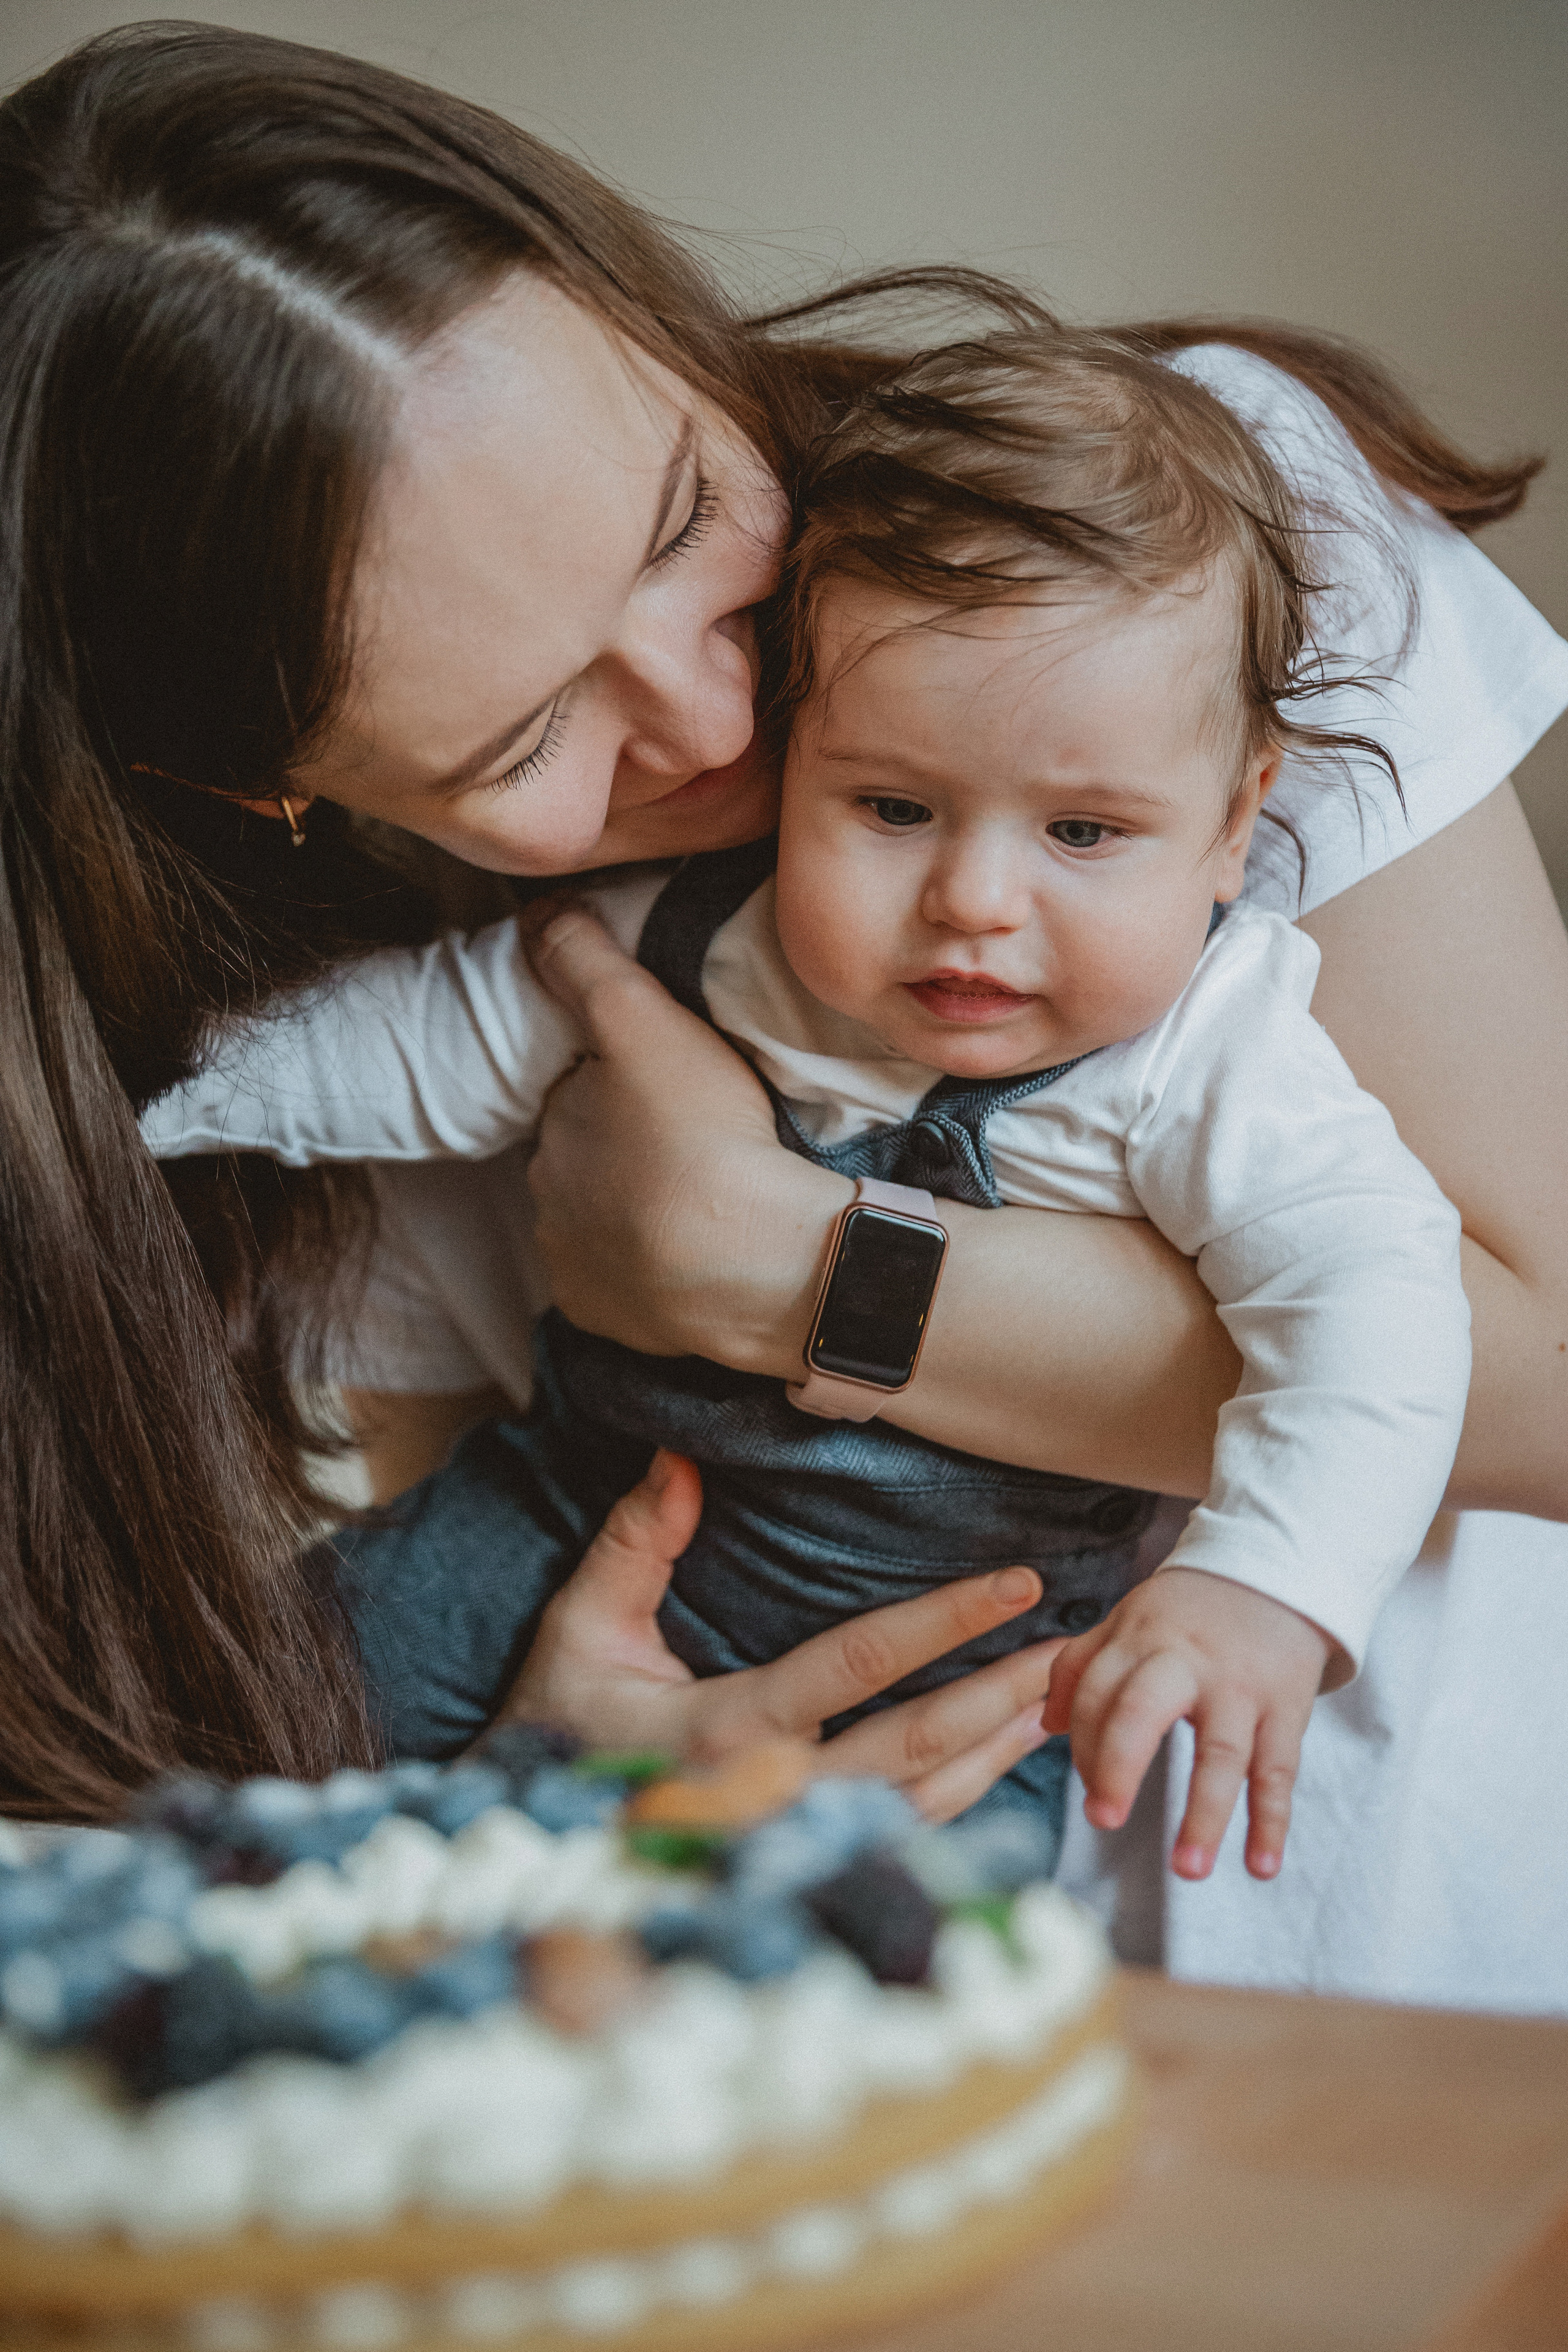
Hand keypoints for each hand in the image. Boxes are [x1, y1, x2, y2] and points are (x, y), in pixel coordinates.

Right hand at [498, 1449, 1068, 1820]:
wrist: (539, 1846)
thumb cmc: (558, 1724)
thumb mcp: (579, 1630)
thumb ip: (634, 1545)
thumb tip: (682, 1460)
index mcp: (724, 1731)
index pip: (856, 1667)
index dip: (942, 1623)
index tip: (1015, 1584)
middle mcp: (776, 1797)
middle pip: (918, 1743)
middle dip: (1005, 1690)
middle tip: (1080, 1641)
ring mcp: (799, 1842)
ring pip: (928, 1798)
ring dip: (1003, 1743)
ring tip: (1068, 1689)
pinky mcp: (810, 1862)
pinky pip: (909, 1830)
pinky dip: (971, 1791)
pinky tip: (1011, 1751)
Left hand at [526, 904, 849, 1371]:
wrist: (754, 1262)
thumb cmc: (701, 1135)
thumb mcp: (640, 1020)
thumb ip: (583, 960)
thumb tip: (535, 915)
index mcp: (552, 1133)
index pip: (579, 1097)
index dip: (624, 1084)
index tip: (676, 1087)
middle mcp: (548, 1207)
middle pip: (589, 1162)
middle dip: (628, 1150)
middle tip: (699, 1142)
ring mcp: (579, 1273)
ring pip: (606, 1226)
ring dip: (642, 1211)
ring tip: (709, 1200)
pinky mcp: (615, 1323)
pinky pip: (629, 1289)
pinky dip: (656, 1273)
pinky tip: (700, 1254)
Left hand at [1043, 1567, 1331, 1880]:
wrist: (1276, 1569)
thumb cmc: (1188, 1611)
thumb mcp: (1129, 1619)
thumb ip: (1081, 1664)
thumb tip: (1047, 1725)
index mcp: (1138, 1640)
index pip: (1095, 1695)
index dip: (1084, 1746)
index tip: (1092, 1796)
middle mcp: (1185, 1661)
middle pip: (1143, 1712)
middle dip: (1118, 1766)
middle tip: (1102, 1820)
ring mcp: (1239, 1685)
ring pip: (1221, 1753)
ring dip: (1205, 1816)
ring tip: (1187, 1871)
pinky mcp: (1287, 1704)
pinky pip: (1280, 1770)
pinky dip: (1272, 1821)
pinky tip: (1261, 1867)